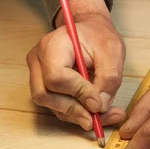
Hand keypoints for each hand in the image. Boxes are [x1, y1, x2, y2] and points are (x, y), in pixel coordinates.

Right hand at [27, 0, 125, 128]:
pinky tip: (94, 113)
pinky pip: (55, 106)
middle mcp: (38, 60)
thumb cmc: (99, 36)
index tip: (99, 103)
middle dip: (73, 110)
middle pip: (45, 94)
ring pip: (49, 104)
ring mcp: (37, 73)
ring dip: (75, 115)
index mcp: (53, 45)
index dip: (77, 93)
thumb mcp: (113, 51)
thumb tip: (99, 107)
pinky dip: (75, 114)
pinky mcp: (43, 86)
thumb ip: (109, 78)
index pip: (56, 76)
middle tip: (98, 118)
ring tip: (101, 116)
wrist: (89, 30)